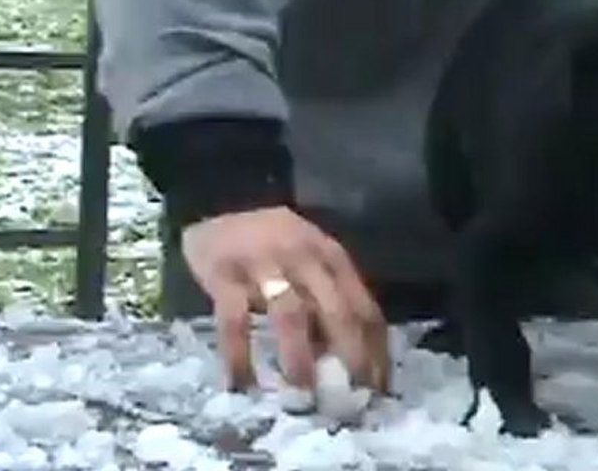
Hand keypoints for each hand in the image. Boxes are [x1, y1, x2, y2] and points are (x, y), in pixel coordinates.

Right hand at [180, 207, 390, 394]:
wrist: (216, 201)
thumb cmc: (270, 241)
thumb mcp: (309, 260)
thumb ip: (327, 298)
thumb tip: (345, 356)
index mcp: (331, 256)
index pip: (364, 306)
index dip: (376, 347)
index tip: (381, 385)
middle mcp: (305, 258)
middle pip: (337, 310)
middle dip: (350, 355)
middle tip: (353, 396)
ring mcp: (265, 264)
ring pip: (291, 314)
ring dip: (300, 356)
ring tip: (303, 392)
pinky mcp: (224, 275)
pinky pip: (234, 320)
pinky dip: (239, 354)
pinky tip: (242, 382)